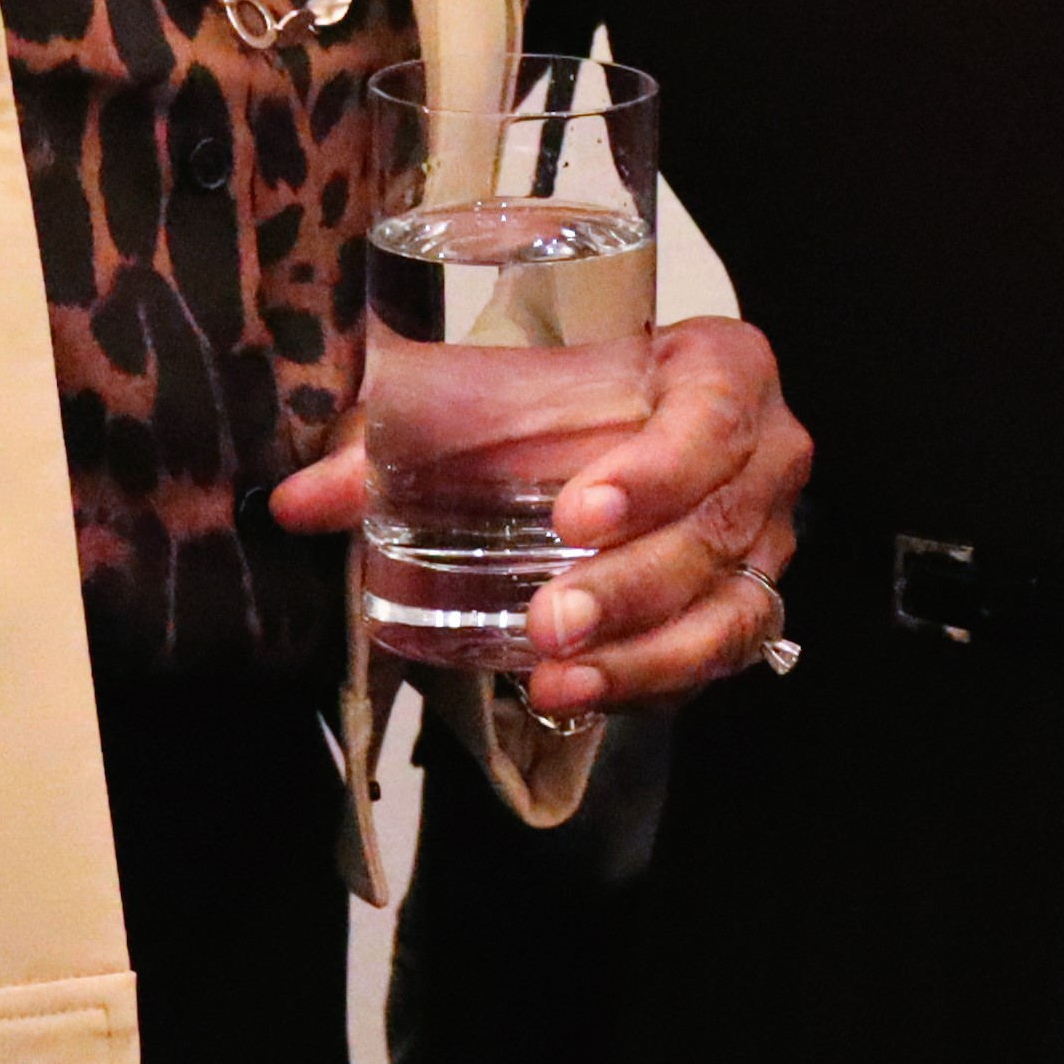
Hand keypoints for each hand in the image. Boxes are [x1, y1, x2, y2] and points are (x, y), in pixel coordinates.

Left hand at [270, 314, 811, 717]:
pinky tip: (581, 696)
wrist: (634, 416)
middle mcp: (764, 452)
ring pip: (729, 608)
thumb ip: (399, 443)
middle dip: (628, 584)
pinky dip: (651, 683)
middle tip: (549, 622)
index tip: (574, 515)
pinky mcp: (751, 601)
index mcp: (722, 368)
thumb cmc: (573, 393)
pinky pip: (720, 657)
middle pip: (715, 528)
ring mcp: (768, 537)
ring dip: (642, 655)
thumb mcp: (498, 395)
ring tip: (558, 681)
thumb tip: (296, 503)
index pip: (708, 417)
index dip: (651, 472)